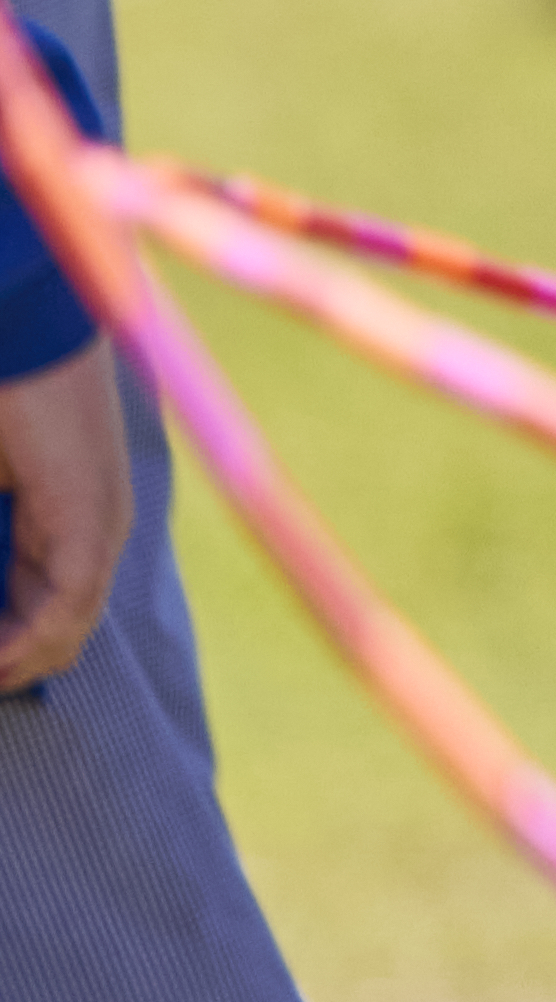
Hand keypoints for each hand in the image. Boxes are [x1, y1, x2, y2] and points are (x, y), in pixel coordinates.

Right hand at [0, 340, 128, 700]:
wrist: (18, 336)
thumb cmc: (2, 408)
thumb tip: (2, 624)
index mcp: (63, 527)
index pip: (38, 619)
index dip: (5, 654)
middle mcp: (93, 534)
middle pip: (53, 637)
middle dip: (8, 665)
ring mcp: (99, 528)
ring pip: (60, 631)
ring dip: (10, 659)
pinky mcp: (91, 520)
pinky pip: (67, 601)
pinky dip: (26, 638)